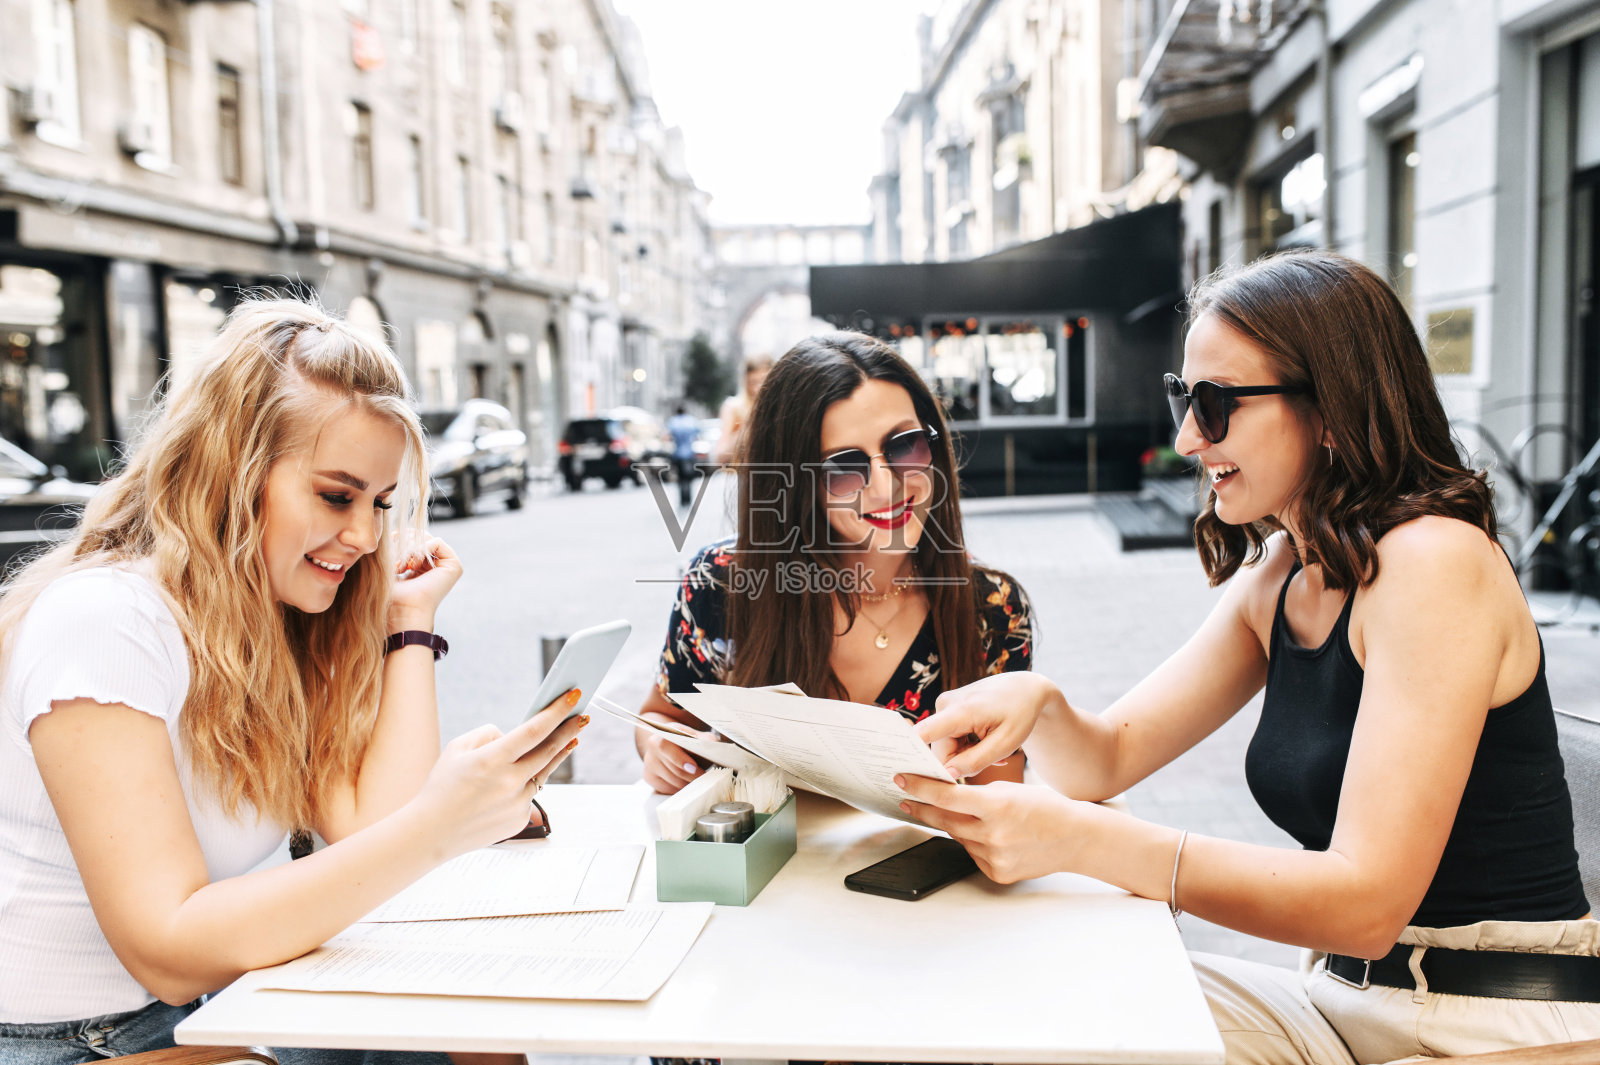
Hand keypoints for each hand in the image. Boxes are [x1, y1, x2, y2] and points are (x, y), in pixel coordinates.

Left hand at [389, 533, 463, 629]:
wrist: (401, 612)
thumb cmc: (391, 595)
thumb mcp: (388, 565)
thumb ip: (394, 547)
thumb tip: (396, 530)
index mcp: (421, 567)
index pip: (411, 539)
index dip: (398, 540)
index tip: (388, 556)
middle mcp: (435, 565)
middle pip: (419, 535)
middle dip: (404, 544)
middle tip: (395, 564)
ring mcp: (446, 565)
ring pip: (426, 538)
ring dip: (410, 548)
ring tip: (401, 566)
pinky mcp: (454, 566)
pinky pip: (437, 542)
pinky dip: (421, 549)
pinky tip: (412, 565)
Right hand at [410, 688, 586, 856]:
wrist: (431, 833)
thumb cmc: (441, 787)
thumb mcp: (457, 749)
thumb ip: (489, 734)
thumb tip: (513, 734)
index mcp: (492, 760)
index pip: (534, 730)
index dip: (556, 711)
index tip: (573, 696)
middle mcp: (509, 782)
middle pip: (549, 750)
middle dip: (569, 729)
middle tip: (583, 715)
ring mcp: (517, 803)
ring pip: (544, 772)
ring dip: (559, 753)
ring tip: (572, 738)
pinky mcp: (519, 819)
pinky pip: (529, 794)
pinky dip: (527, 782)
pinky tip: (521, 777)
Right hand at [640, 728, 708, 793]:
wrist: (665, 742)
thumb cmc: (682, 740)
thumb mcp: (692, 735)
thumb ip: (703, 738)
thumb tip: (712, 742)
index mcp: (660, 737)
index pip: (666, 748)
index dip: (680, 760)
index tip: (694, 768)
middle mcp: (651, 752)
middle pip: (674, 770)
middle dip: (693, 776)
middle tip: (707, 777)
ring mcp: (649, 766)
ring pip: (674, 782)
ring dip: (689, 783)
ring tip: (700, 779)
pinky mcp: (650, 778)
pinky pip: (669, 789)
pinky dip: (681, 787)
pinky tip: (688, 781)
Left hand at [895, 775, 1081, 883]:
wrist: (1075, 838)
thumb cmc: (1046, 807)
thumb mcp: (1011, 789)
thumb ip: (977, 794)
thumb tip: (945, 794)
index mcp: (997, 806)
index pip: (946, 797)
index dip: (920, 788)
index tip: (901, 780)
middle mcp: (993, 834)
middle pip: (945, 820)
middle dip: (923, 808)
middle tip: (906, 798)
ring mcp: (994, 857)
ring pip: (959, 837)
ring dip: (953, 825)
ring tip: (954, 814)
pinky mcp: (997, 873)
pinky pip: (973, 854)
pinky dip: (973, 842)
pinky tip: (985, 834)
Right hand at [912, 672, 1056, 779]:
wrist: (1024, 688)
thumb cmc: (1019, 714)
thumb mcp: (1005, 744)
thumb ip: (976, 761)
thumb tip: (948, 776)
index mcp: (960, 711)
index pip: (923, 735)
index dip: (913, 758)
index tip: (909, 779)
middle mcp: (944, 704)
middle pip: (938, 750)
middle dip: (960, 762)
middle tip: (991, 761)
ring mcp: (944, 704)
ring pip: (944, 745)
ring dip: (965, 754)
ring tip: (991, 750)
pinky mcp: (946, 708)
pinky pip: (948, 737)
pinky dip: (964, 745)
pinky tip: (984, 742)